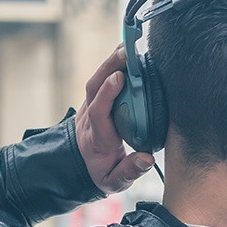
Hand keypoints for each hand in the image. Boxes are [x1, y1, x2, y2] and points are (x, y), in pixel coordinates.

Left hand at [75, 46, 154, 194]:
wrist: (80, 167)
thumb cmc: (100, 173)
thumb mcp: (114, 181)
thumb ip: (129, 171)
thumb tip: (147, 158)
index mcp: (97, 137)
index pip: (99, 112)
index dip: (107, 93)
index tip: (120, 78)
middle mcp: (89, 118)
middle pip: (94, 87)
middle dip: (109, 67)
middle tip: (127, 51)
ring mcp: (90, 107)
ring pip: (96, 79)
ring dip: (111, 62)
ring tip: (129, 45)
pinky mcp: (96, 100)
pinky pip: (102, 79)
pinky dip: (113, 65)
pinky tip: (127, 52)